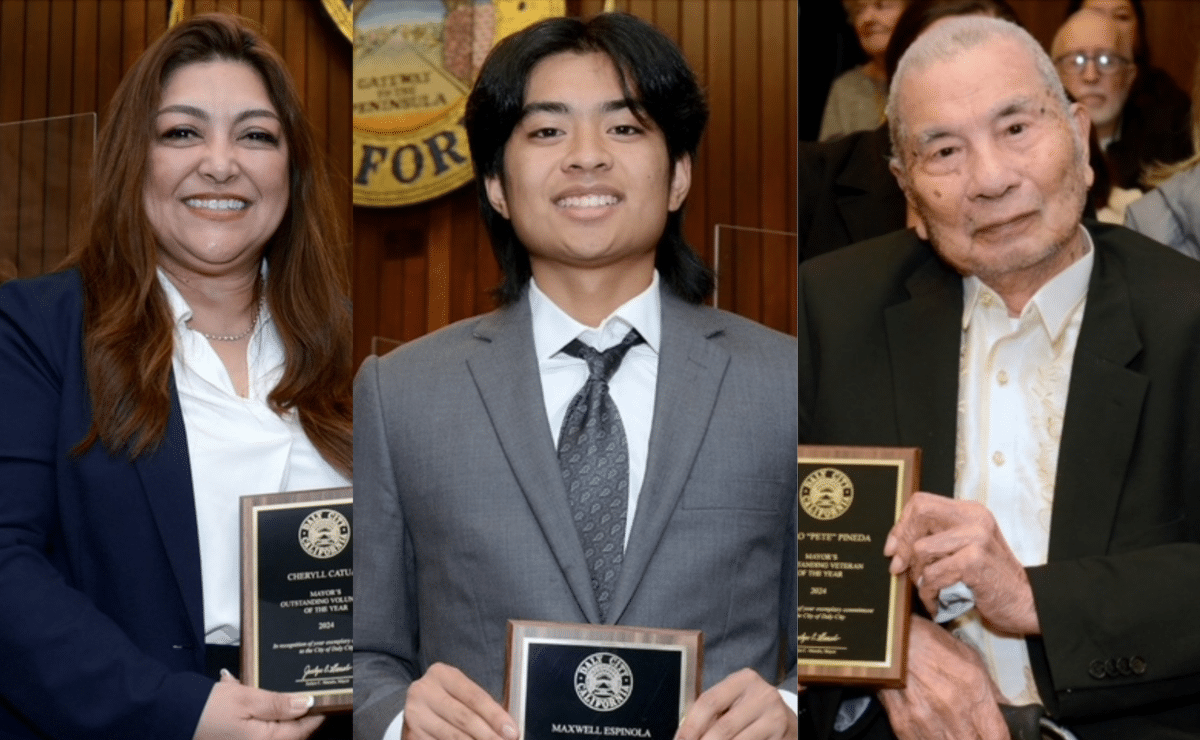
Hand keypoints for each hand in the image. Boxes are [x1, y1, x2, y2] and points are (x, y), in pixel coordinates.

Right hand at [193, 670, 323, 739]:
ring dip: (273, 710)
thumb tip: (307, 704)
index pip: (303, 729)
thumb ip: (278, 704)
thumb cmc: (205, 709)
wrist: (168, 716)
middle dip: (293, 710)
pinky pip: (256, 729)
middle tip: (297, 688)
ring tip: (263, 691)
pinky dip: (257, 714)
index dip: (315, 712)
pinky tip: (247, 698)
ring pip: (272, 729)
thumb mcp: (246, 698)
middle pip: (289, 731)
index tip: (325, 696)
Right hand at [403, 663, 517, 739]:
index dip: (495, 716)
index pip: (474, 697)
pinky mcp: (410, 735)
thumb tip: (506, 727)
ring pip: (452, 736)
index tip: (512, 732)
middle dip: (488, 735)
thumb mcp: (460, 691)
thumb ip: (480, 705)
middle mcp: (424, 691)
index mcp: (442, 674)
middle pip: (464, 718)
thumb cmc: (448, 699)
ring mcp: (415, 714)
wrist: (415, 707)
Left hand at [675, 668, 794, 739]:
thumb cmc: (752, 710)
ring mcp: (774, 716)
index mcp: (743, 680)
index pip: (709, 702)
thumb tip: (684, 733)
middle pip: (723, 727)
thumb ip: (713, 712)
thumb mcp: (735, 702)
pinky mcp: (781, 735)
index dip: (690, 726)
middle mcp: (762, 694)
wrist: (788, 721)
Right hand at [878, 616, 1007, 739]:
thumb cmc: (928, 643)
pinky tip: (932, 731)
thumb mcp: (968, 657)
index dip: (999, 737)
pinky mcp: (905, 726)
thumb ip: (990, 689)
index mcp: (974, 689)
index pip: (999, 735)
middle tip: (970, 730)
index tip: (994, 734)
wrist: (887, 640)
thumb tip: (1004, 709)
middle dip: (976, 738)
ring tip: (950, 729)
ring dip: (952, 739)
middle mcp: (954, 709)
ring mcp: (928, 721)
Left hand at [884, 492, 1039, 634]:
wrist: (1025, 603)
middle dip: (902, 544)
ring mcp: (976, 539)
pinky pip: (933, 575)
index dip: (901, 524)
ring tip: (927, 589)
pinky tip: (937, 602)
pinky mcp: (975, 562)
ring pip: (921, 549)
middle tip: (900, 569)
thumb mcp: (965, 549)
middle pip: (919, 515)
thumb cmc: (990, 579)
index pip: (921, 502)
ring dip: (917, 575)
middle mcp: (974, 519)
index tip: (892, 549)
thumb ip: (937, 539)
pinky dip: (929, 593)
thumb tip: (894, 545)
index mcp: (969, 512)